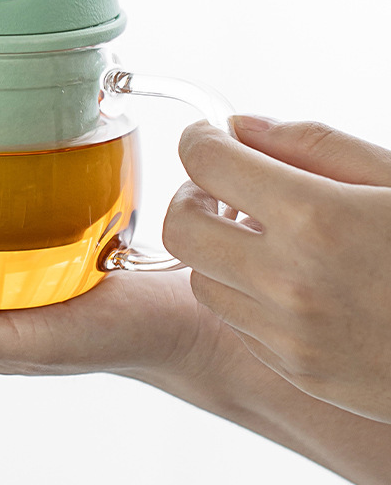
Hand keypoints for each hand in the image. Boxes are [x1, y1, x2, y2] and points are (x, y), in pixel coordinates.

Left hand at [163, 116, 390, 422]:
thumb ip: (311, 144)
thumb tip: (238, 128)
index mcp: (317, 219)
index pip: (206, 162)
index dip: (199, 139)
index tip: (208, 138)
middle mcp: (291, 282)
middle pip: (179, 226)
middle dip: (191, 195)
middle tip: (224, 188)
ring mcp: (290, 335)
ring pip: (201, 277)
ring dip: (217, 246)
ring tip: (265, 234)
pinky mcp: (299, 368)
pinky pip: (235, 319)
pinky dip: (244, 290)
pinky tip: (289, 277)